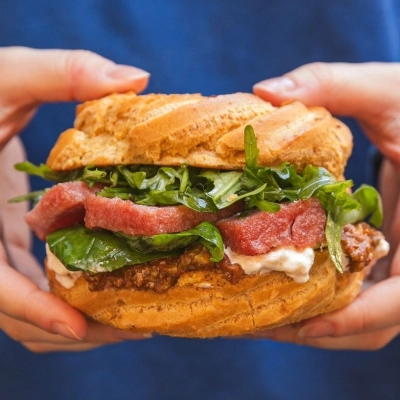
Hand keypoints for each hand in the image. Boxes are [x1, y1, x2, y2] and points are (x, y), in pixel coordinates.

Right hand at [0, 47, 150, 351]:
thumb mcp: (1, 77)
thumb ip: (61, 73)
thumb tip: (136, 78)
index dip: (31, 309)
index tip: (80, 325)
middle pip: (18, 315)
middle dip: (75, 328)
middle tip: (138, 323)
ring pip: (25, 312)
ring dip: (75, 322)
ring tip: (133, 315)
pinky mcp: (3, 245)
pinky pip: (30, 288)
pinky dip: (65, 299)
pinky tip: (106, 283)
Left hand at [252, 62, 399, 349]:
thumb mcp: (391, 90)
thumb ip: (332, 84)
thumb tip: (264, 92)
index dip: (352, 319)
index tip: (299, 324)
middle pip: (376, 323)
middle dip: (322, 328)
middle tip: (264, 321)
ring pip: (368, 314)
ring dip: (321, 319)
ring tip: (266, 308)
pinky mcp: (390, 251)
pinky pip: (361, 289)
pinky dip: (327, 296)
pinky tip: (288, 277)